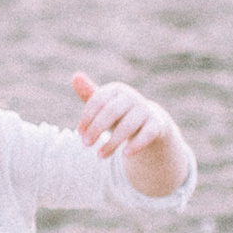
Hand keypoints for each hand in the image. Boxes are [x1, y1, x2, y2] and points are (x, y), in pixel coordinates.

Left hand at [72, 72, 186, 196]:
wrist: (150, 123)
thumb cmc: (120, 114)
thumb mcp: (104, 105)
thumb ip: (89, 94)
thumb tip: (75, 76)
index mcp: (116, 90)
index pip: (98, 100)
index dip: (87, 117)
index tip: (79, 133)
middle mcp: (132, 97)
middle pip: (112, 112)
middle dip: (97, 129)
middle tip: (85, 144)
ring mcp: (146, 110)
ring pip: (127, 126)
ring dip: (112, 142)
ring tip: (100, 156)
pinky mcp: (157, 125)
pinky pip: (147, 134)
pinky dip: (136, 144)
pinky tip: (125, 154)